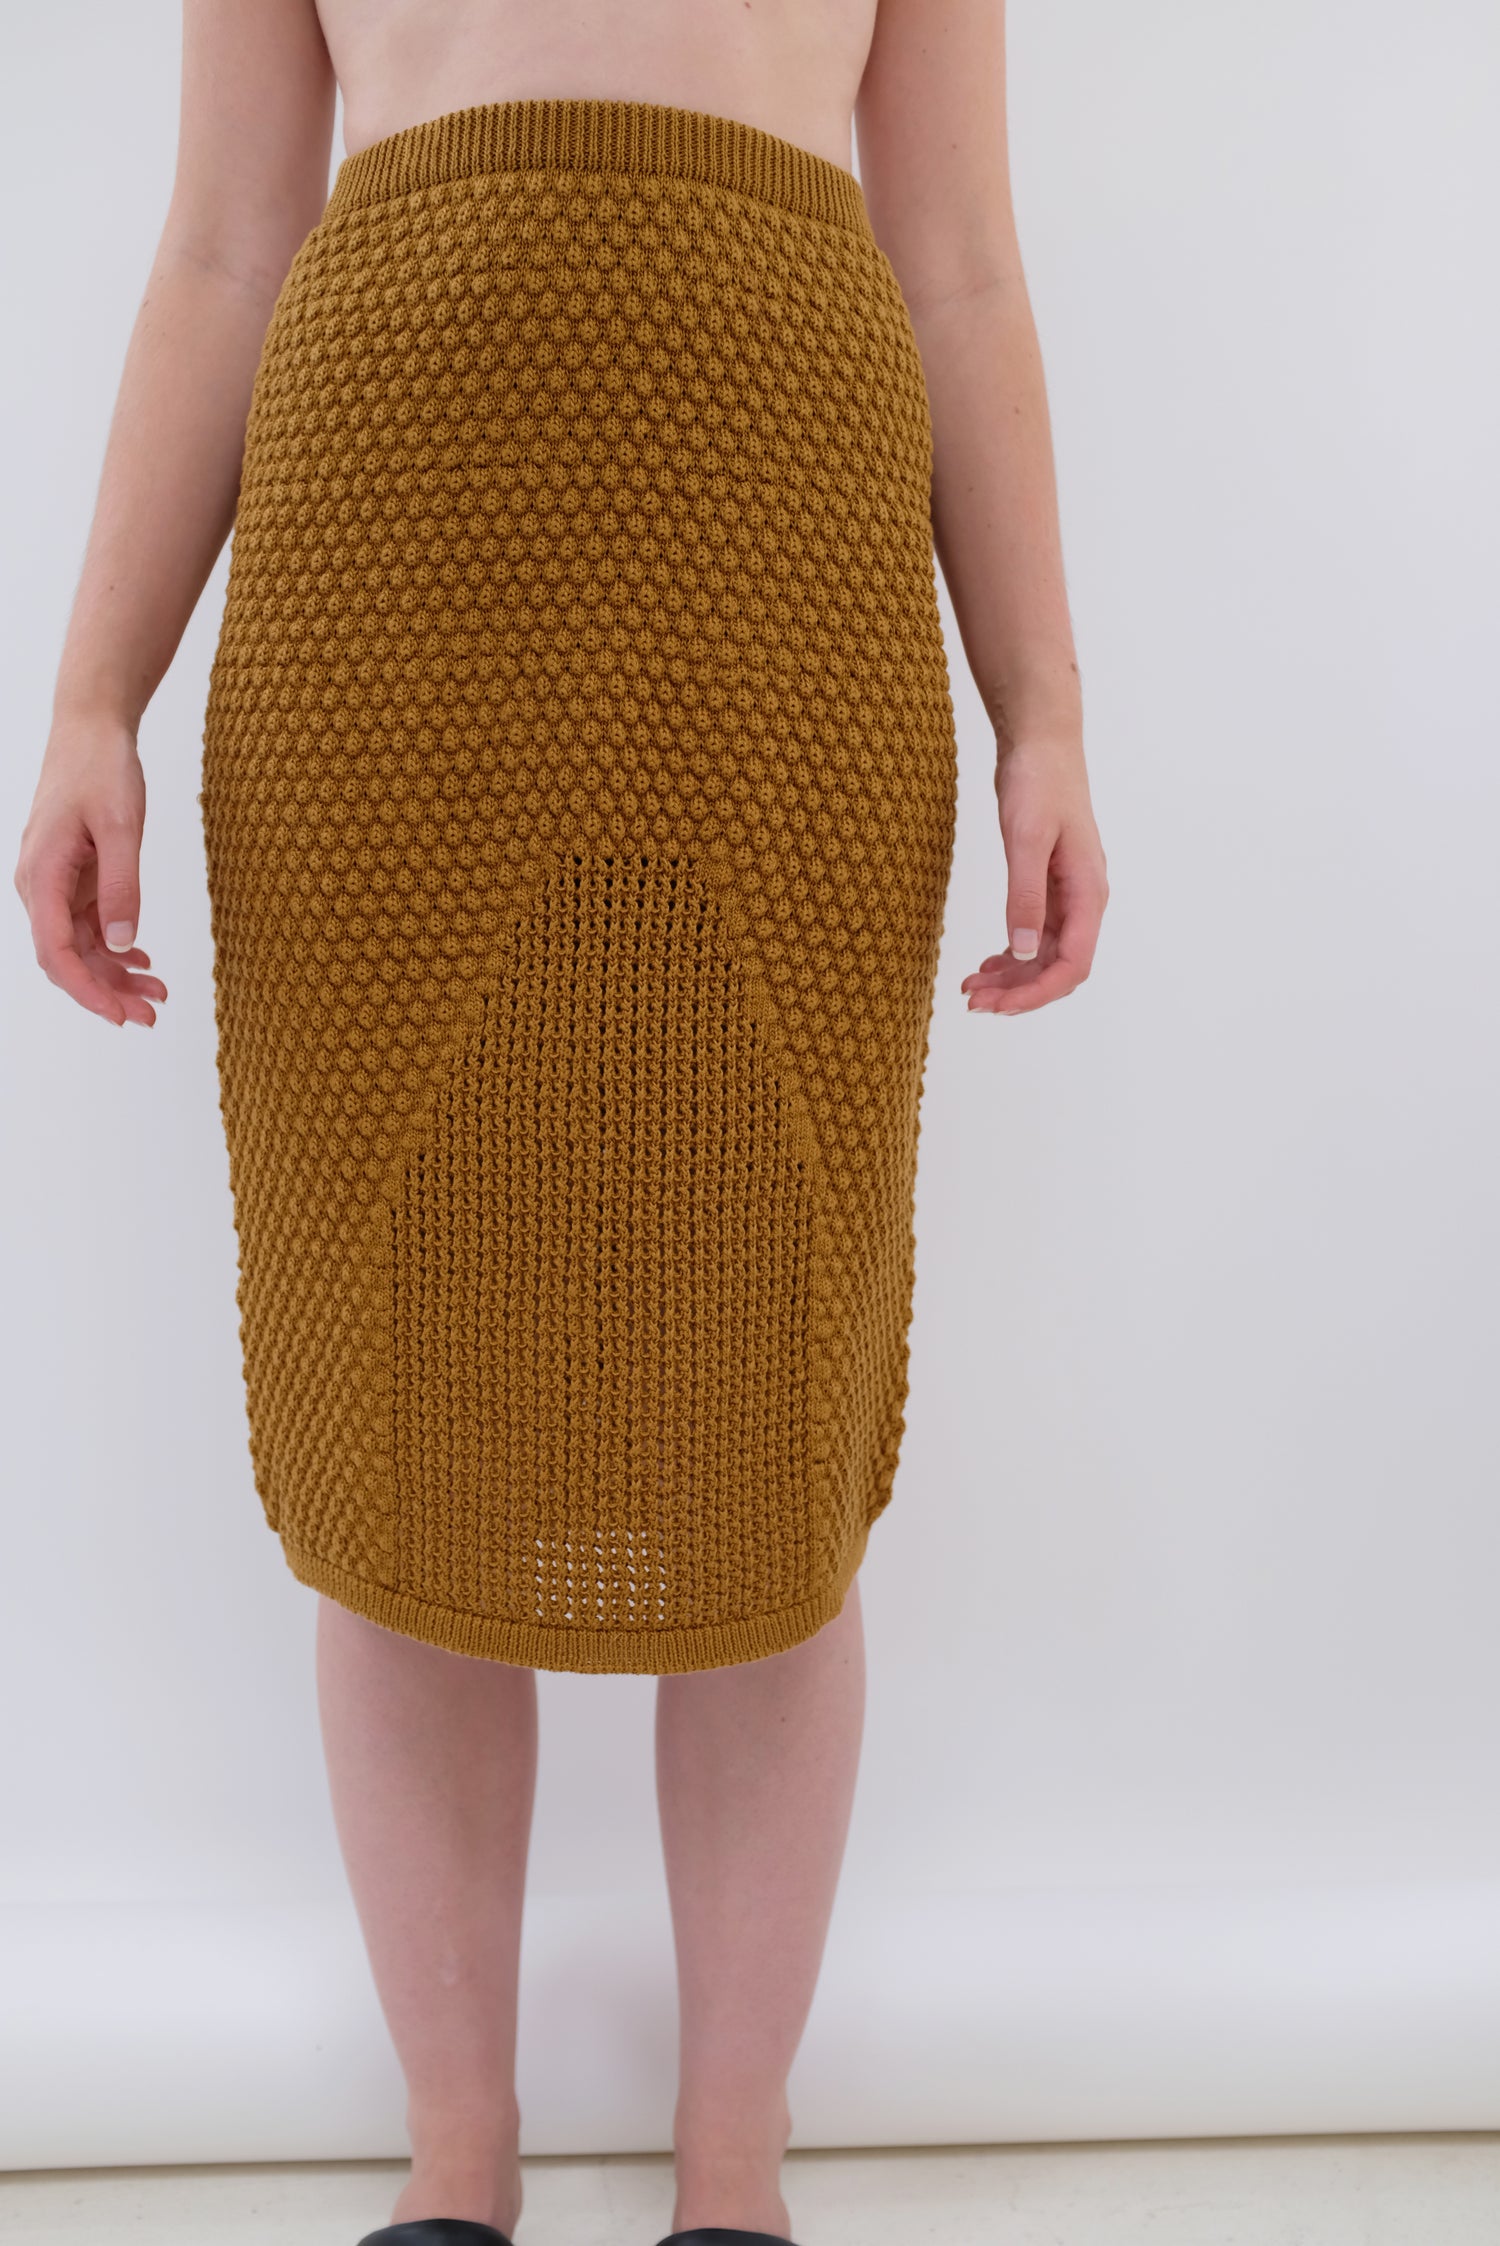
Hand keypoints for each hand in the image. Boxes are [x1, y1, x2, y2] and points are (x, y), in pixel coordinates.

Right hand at [13, 712, 167, 1028]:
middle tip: (152, 1015)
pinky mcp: (73, 878)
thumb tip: (119, 943)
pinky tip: (143, 960)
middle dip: (107, 992)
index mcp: (42, 876)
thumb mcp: (120, 827)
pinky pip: (89, 926)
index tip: (121, 1016)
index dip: (87, 990)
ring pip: (81, 946)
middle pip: (68, 958)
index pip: (56, 953)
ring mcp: (56, 884)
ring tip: (158, 994)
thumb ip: (121, 886)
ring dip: (115, 974)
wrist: (91, 730)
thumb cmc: (100, 769)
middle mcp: (40, 886)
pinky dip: (116, 948)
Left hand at [960, 736, 1107, 1015]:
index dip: (1037, 993)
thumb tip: (1021, 952)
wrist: (1041, 742)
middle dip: (1018, 992)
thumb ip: (1025, 896)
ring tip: (972, 988)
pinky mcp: (1050, 885)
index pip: (1073, 964)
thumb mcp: (1025, 839)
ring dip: (1012, 978)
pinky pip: (1036, 935)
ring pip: (1044, 955)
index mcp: (1088, 893)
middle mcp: (1084, 900)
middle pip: (1058, 967)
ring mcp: (1068, 895)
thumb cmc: (1039, 782)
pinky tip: (988, 963)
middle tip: (973, 1001)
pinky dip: (1012, 955)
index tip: (998, 1006)